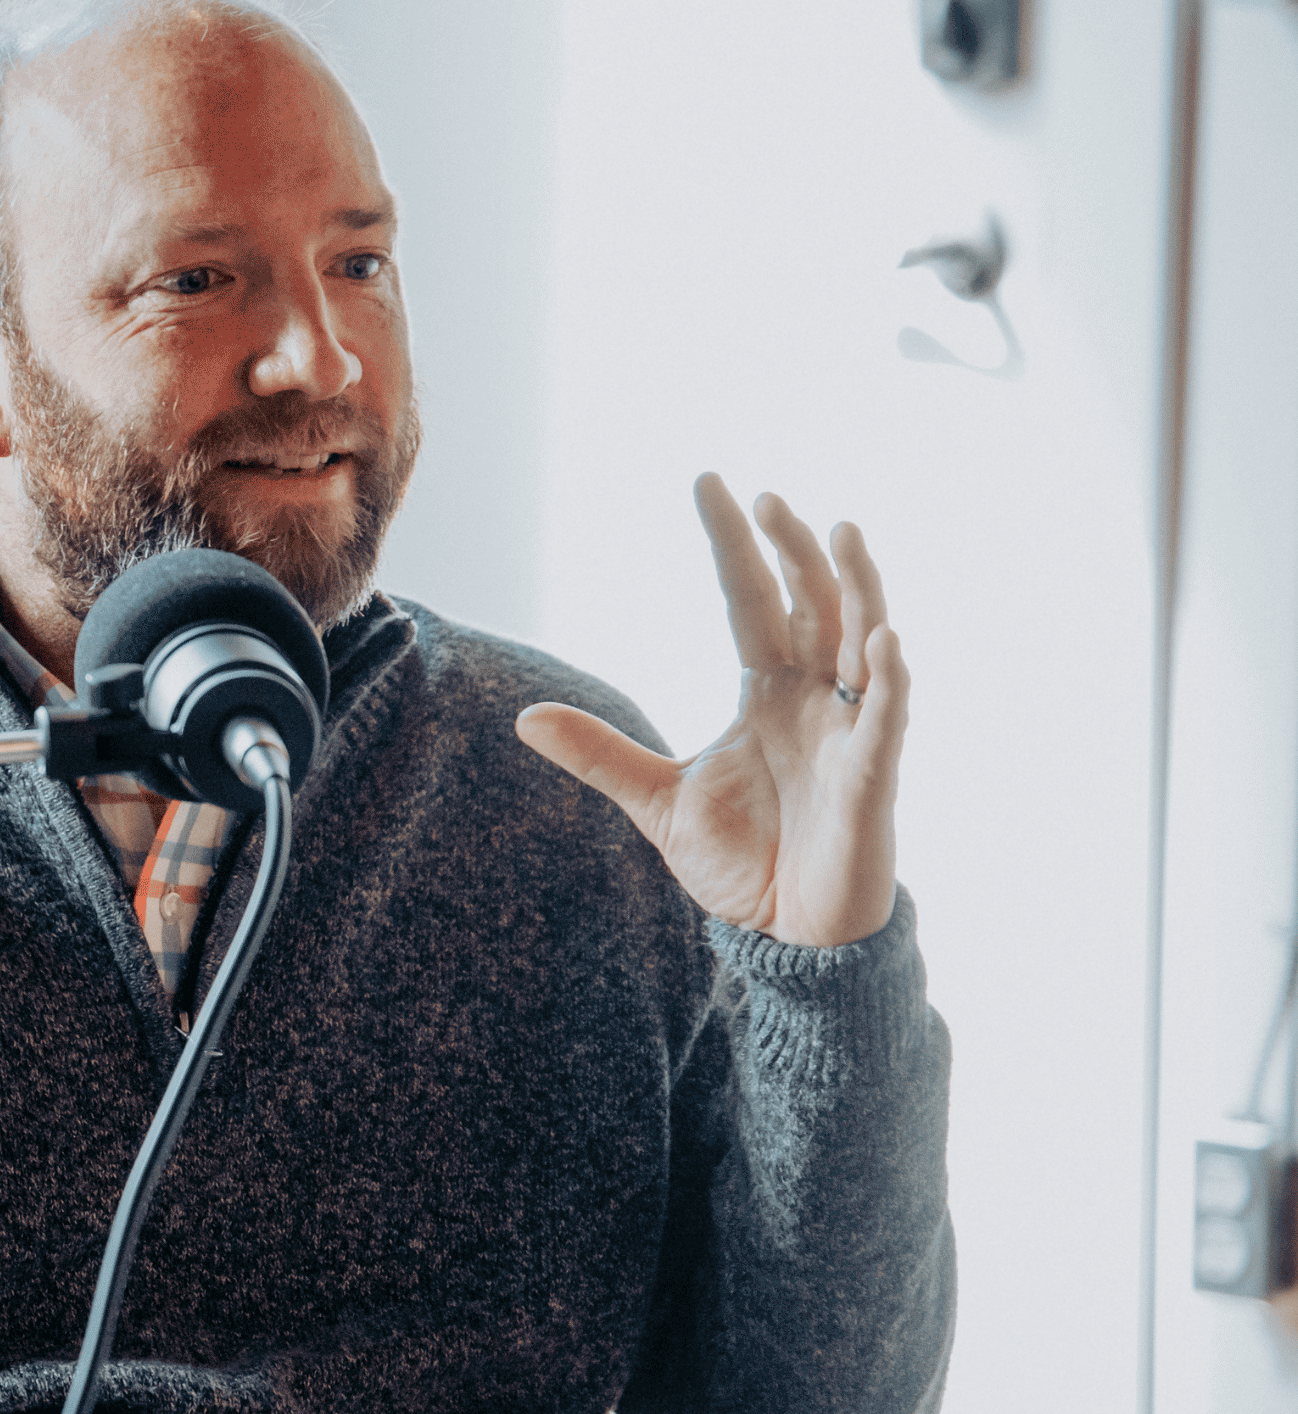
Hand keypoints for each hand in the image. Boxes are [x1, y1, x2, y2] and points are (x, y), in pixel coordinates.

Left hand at [515, 475, 908, 950]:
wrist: (785, 931)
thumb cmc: (741, 861)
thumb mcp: (655, 801)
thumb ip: (599, 755)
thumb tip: (525, 718)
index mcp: (766, 691)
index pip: (751, 599)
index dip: (733, 544)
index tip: (709, 482)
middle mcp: (814, 695)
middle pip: (809, 600)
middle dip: (790, 547)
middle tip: (760, 497)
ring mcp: (849, 728)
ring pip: (862, 636)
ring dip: (854, 584)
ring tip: (837, 529)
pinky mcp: (871, 775)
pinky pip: (888, 716)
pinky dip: (889, 677)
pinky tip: (882, 637)